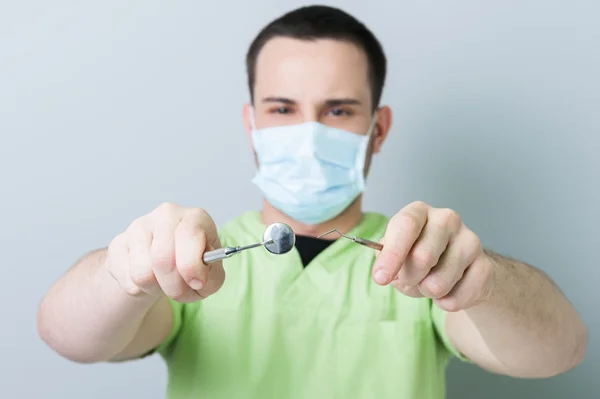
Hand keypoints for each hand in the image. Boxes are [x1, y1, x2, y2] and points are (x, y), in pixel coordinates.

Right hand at [105, 202, 225, 302]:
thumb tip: (197, 279)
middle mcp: (167, 215)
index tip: (197, 283)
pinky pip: (125, 278)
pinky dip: (138, 289)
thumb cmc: (193, 267)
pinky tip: (147, 279)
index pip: (189, 235)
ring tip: (163, 283)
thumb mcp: (212, 275)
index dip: (192, 266)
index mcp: (195, 217)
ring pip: (142, 273)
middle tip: (179, 292)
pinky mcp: (118, 243)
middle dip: (174, 286)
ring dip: (154, 289)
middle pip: (163, 258)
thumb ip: (211, 278)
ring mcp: (139, 226)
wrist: (164, 267)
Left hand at [373, 201, 494, 310]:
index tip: (380, 278)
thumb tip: (385, 272)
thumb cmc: (419, 257)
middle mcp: (447, 219)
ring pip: (438, 283)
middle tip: (409, 280)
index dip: (392, 254)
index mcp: (420, 211)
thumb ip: (387, 261)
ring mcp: (470, 241)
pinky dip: (445, 302)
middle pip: (422, 257)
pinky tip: (449, 290)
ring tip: (430, 282)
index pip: (406, 225)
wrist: (459, 268)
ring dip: (427, 292)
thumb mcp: (397, 255)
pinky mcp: (485, 266)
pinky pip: (456, 299)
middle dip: (409, 279)